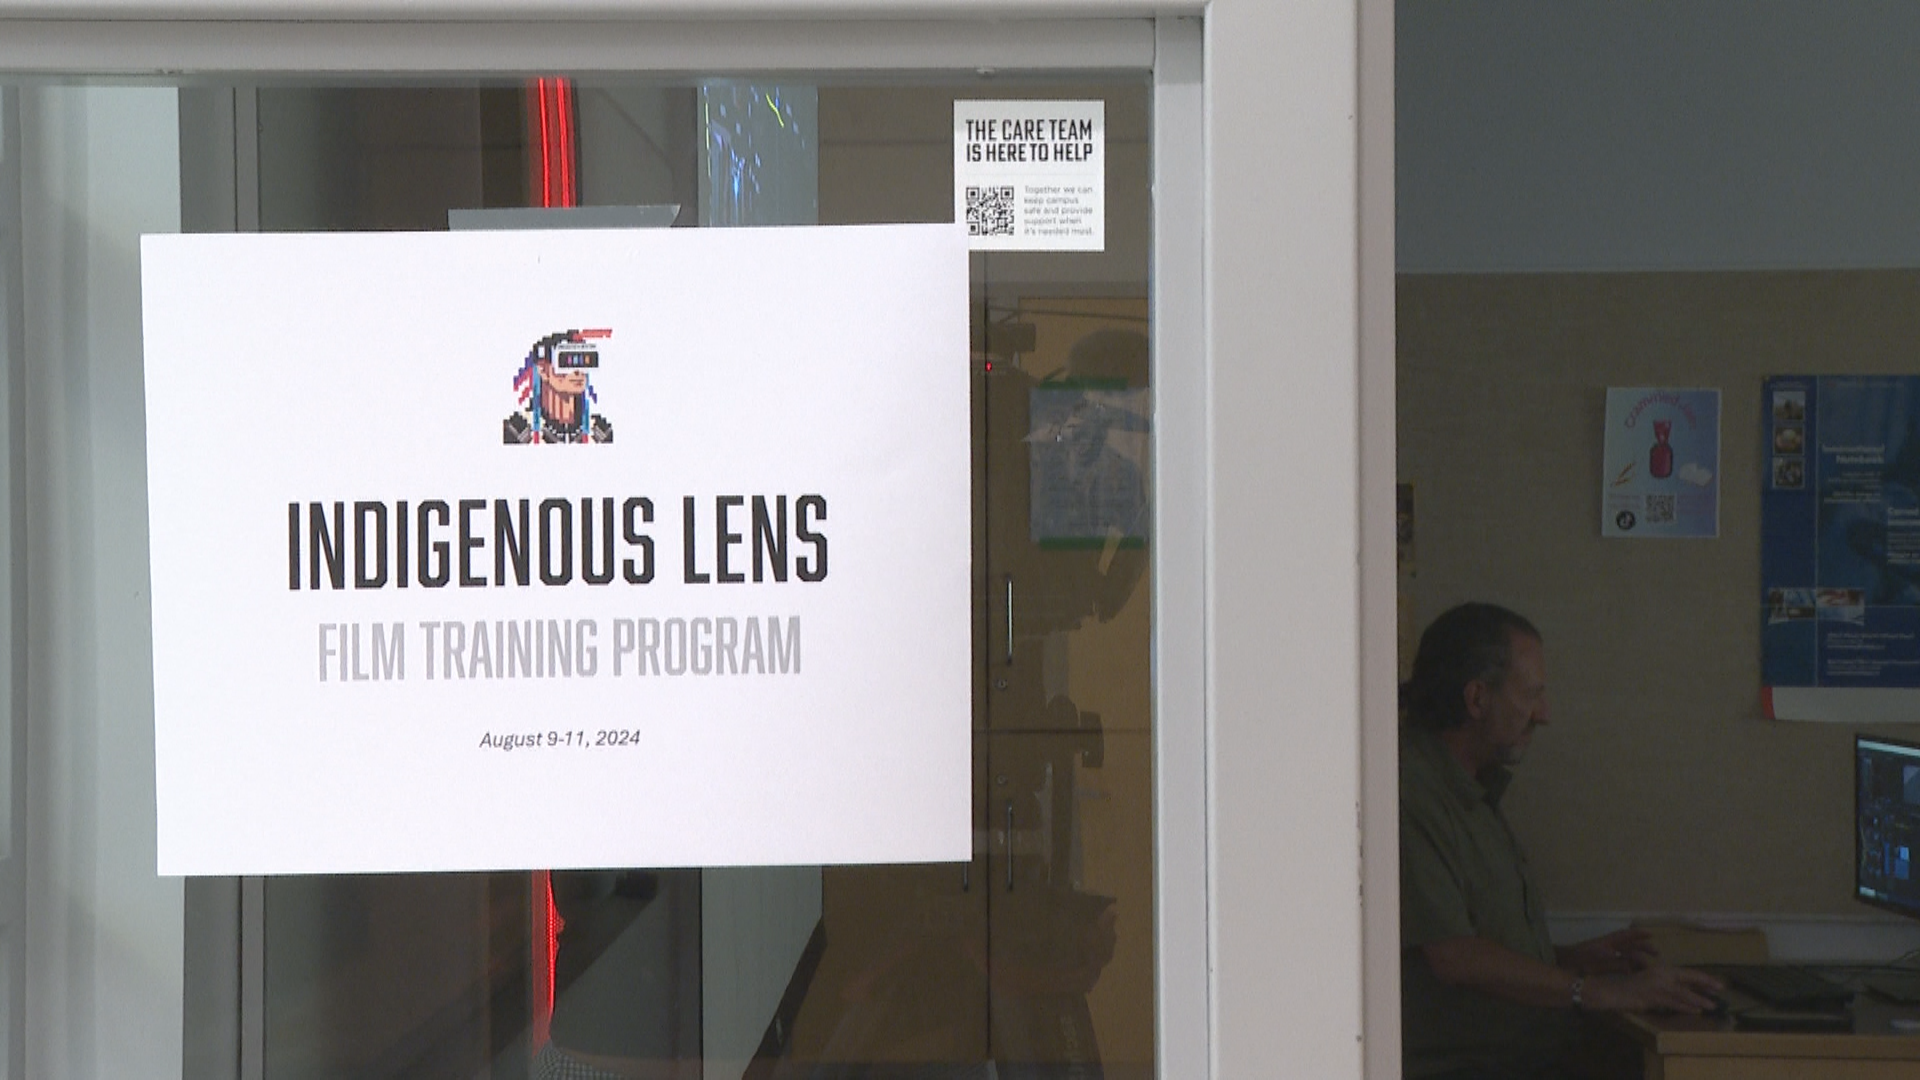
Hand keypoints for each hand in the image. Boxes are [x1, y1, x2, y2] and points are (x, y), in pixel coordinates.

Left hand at [1561, 928, 1658, 973]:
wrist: (1564, 965)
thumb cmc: (1579, 959)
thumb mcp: (1597, 960)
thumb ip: (1614, 962)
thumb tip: (1631, 964)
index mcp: (1607, 942)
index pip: (1625, 935)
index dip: (1638, 933)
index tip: (1651, 934)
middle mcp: (1610, 947)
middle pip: (1630, 946)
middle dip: (1643, 948)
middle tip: (1656, 953)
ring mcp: (1608, 957)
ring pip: (1628, 956)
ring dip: (1638, 960)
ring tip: (1649, 967)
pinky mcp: (1606, 966)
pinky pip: (1622, 966)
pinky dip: (1630, 969)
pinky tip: (1637, 974)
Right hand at [1584, 966, 1725, 1013]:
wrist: (1613, 991)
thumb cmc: (1628, 984)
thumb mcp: (1646, 978)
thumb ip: (1661, 981)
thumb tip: (1678, 986)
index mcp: (1661, 969)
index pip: (1686, 973)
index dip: (1702, 978)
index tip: (1716, 982)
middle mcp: (1661, 976)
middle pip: (1688, 980)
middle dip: (1705, 985)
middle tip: (1721, 989)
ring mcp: (1658, 988)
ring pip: (1684, 994)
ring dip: (1699, 1000)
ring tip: (1712, 1005)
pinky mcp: (1654, 999)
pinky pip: (1674, 1004)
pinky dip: (1686, 1007)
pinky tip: (1695, 1010)